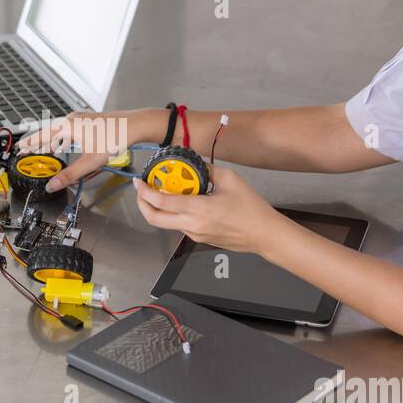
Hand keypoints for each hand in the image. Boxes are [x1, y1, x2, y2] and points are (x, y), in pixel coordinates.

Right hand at [19, 108, 163, 190]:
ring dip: (55, 142)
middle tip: (29, 150)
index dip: (31, 144)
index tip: (20, 148)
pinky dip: (67, 140)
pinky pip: (73, 131)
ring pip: (63, 132)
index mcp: (68, 126)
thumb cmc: (115, 138)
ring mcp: (83, 119)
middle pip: (51, 133)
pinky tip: (68, 145)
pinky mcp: (91, 122)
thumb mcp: (90, 161)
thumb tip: (53, 185)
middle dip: (41, 144)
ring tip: (49, 150)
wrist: (136, 125)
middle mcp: (73, 120)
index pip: (43, 136)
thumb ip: (70, 175)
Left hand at [132, 165, 283, 253]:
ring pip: (165, 223)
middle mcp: (192, 225)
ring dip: (157, 209)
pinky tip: (180, 202)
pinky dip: (173, 214)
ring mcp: (194, 235)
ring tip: (160, 192)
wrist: (264, 234)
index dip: (145, 191)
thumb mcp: (231, 180)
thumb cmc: (251, 208)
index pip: (161, 202)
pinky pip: (179, 226)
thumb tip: (193, 163)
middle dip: (142, 204)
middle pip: (154, 219)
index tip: (139, 181)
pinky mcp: (199, 239)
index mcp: (198, 210)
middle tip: (142, 190)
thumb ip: (208, 170)